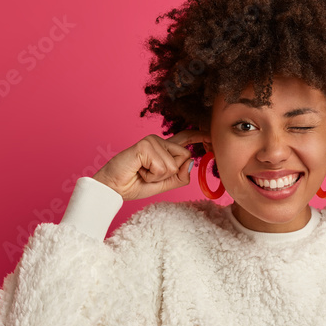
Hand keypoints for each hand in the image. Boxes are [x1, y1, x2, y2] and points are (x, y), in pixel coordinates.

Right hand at [93, 129, 210, 200]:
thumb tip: (191, 161)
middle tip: (151, 175)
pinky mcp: (145, 145)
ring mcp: (152, 141)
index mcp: (164, 149)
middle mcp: (159, 141)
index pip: (185, 138)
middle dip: (171, 173)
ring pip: (174, 164)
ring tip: (143, 173)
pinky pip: (163, 167)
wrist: (115, 188)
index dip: (199, 137)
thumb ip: (180, 175)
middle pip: (185, 156)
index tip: (210, 138)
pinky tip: (139, 170)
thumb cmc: (135, 184)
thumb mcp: (164, 183)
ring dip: (159, 176)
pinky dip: (152, 175)